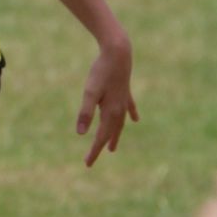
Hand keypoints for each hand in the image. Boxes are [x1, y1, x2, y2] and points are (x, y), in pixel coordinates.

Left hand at [76, 33, 138, 166]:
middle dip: (101, 146)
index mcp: (110, 112)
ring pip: (119, 124)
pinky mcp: (125, 91)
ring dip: (115, 135)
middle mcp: (119, 109)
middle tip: (92, 159)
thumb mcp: (90, 92)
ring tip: (113, 148)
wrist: (118, 52)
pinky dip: (131, 115)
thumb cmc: (101, 71)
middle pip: (110, 133)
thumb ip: (85, 112)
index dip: (94, 151)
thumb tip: (81, 133)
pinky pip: (129, 108)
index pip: (101, 137)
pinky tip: (135, 120)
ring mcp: (123, 100)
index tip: (87, 164)